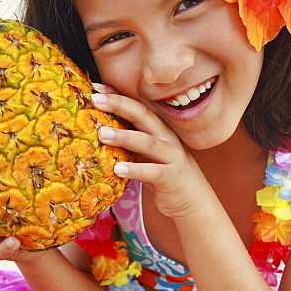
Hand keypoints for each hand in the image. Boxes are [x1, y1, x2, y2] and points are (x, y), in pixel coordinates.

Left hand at [91, 88, 213, 219]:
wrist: (194, 203)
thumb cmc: (164, 177)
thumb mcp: (148, 155)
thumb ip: (131, 142)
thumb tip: (100, 132)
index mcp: (159, 129)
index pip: (137, 107)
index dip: (118, 95)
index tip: (96, 87)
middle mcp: (167, 138)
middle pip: (143, 116)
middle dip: (119, 105)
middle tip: (95, 99)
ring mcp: (172, 157)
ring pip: (147, 142)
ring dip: (124, 136)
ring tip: (102, 134)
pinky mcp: (171, 178)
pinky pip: (152, 172)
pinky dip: (135, 169)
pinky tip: (118, 169)